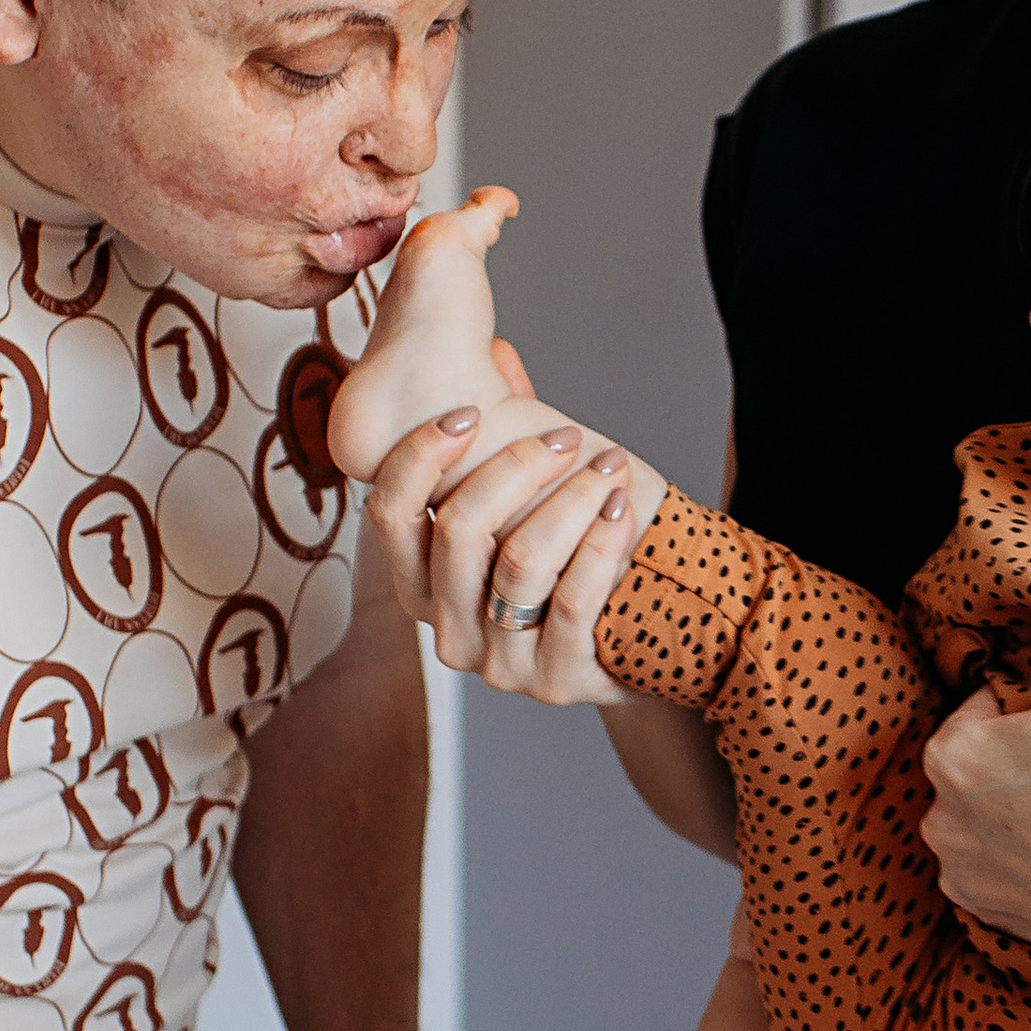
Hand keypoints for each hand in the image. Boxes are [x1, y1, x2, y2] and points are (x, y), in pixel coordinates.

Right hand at [361, 386, 651, 708]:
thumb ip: (504, 436)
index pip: (390, 515)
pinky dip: (600, 542)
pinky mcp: (553, 682)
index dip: (420, 457)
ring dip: (571, 500)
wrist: (641, 647)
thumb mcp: (529, 501)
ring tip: (609, 467)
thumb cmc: (576, 557)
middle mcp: (446, 630)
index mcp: (419, 583)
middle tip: (567, 437)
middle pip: (458, 530)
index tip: (469, 412)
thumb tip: (495, 349)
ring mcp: (497, 665)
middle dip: (518, 467)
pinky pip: (571, 600)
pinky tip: (622, 507)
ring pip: (519, 561)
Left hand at [921, 611, 1030, 958]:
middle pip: (980, 770)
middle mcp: (938, 817)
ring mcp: (961, 873)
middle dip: (1018, 764)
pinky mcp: (988, 915)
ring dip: (1016, 816)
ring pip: (984, 824)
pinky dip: (1023, 865)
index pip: (985, 710)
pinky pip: (997, 876)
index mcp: (952, 752)